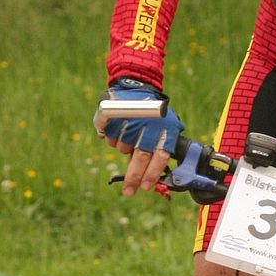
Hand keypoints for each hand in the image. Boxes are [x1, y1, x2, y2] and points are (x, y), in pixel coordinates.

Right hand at [95, 79, 182, 197]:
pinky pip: (111, 137)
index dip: (152, 174)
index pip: (160, 157)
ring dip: (123, 147)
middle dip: (134, 177)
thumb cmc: (152, 113)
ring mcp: (131, 120)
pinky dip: (112, 136)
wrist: (136, 83)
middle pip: (141, 157)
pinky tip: (118, 127)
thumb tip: (148, 178)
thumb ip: (155, 150)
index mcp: (165, 129)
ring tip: (128, 133)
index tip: (144, 187)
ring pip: (123, 147)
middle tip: (129, 192)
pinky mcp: (115, 116)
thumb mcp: (162, 128)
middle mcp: (149, 125)